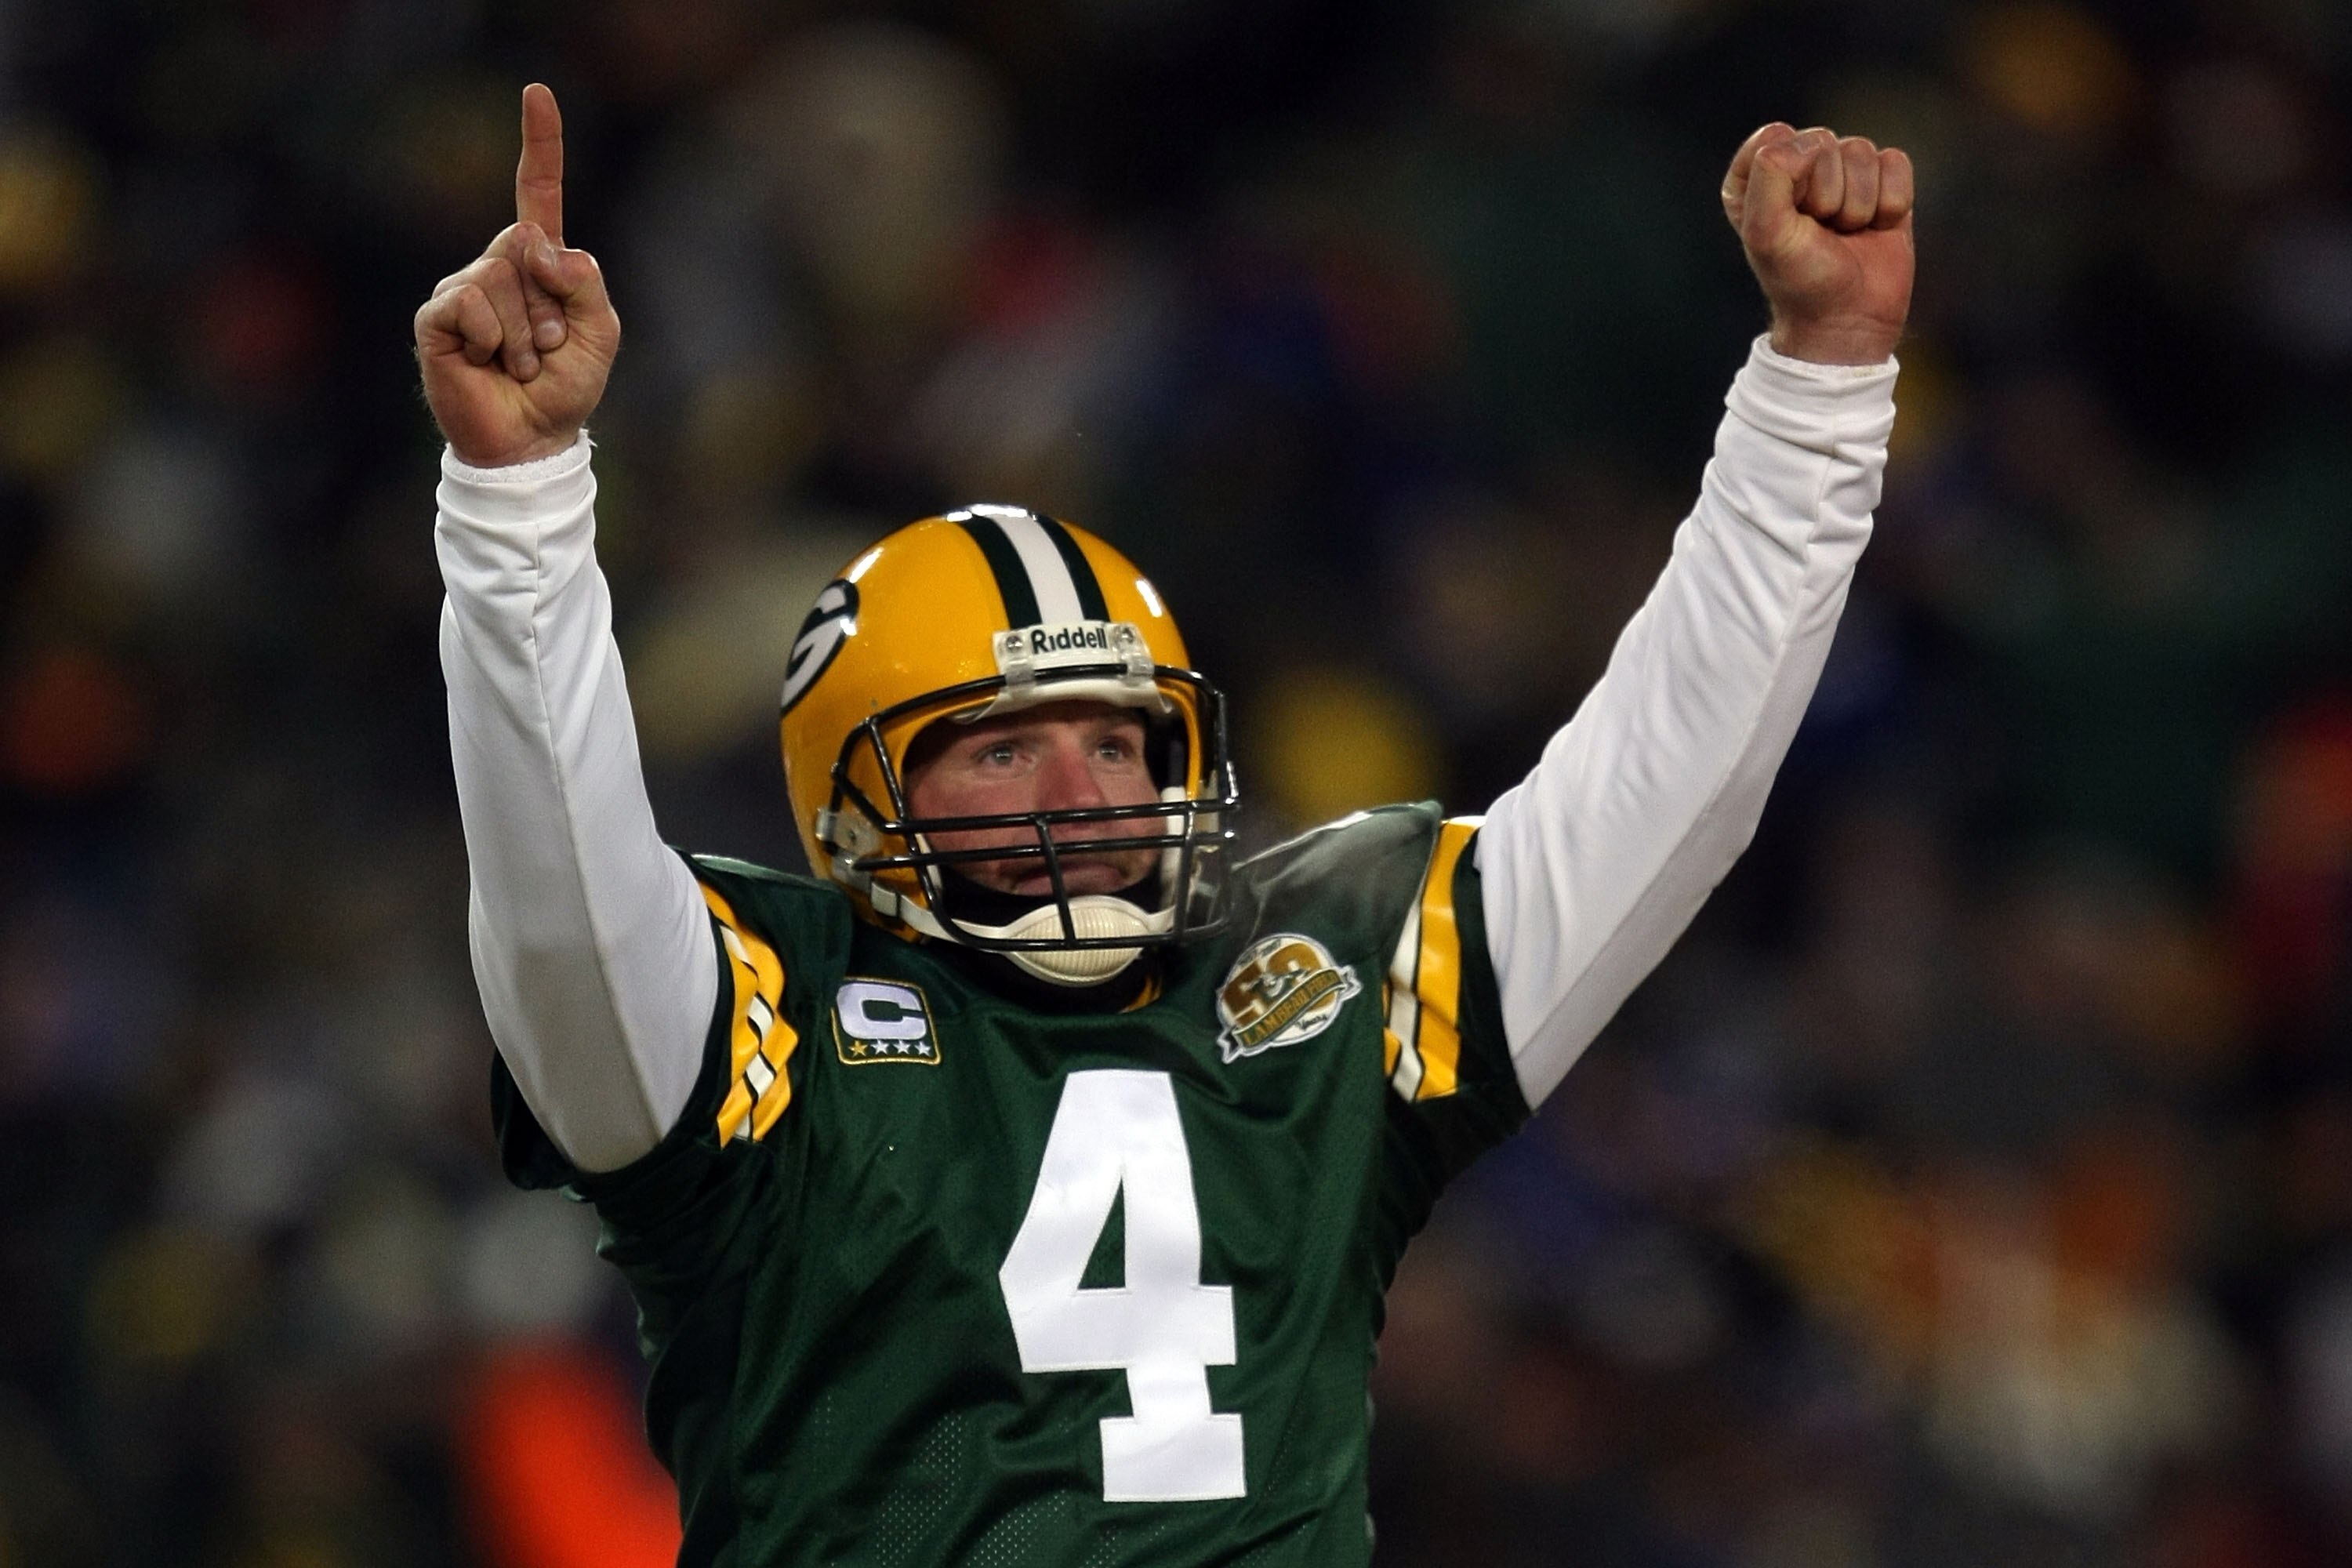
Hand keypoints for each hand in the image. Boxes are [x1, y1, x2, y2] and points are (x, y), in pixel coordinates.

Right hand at [415, 84, 620, 466]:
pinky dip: (493, 340)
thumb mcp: (601, 330)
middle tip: (547, 346)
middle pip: (525, 243)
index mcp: (538, 263)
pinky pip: (469, 304)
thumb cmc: (566, 387)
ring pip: (500, 278)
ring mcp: (462, 289)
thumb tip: (537, 243)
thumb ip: (584, 279)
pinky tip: (487, 363)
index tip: (537, 93)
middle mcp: (496, 265)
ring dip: (525, 332)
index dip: (540, 143)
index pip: (537, 192)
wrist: (532, 439)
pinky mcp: (437, 318)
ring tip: (519, 363)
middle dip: (550, 304)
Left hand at [1721, 123, 1913, 365]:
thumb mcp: (1766, 233)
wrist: (1848, 320)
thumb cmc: (1801, 279)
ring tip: (1846, 234)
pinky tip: (1876, 228)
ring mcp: (1843, 172)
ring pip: (1862, 151)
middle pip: (1823, 141)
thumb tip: (1812, 142)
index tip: (1791, 218)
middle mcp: (1797, 167)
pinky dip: (1890, 202)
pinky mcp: (1883, 182)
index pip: (1776, 137)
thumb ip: (1770, 175)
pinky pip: (1896, 163)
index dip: (1789, 179)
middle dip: (1828, 193)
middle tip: (1821, 233)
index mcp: (1755, 175)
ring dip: (1859, 203)